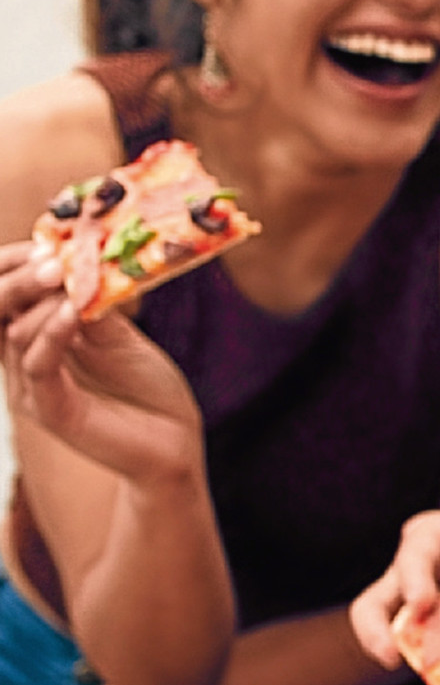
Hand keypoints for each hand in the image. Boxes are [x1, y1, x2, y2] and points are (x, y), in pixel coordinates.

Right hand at [0, 243, 205, 488]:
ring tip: (66, 276)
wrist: (176, 441)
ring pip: (14, 334)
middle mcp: (24, 363)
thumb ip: (93, 305)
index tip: (42, 243)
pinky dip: (53, 334)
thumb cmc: (147, 387)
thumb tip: (74, 261)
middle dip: (14, 280)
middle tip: (47, 258)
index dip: (11, 268)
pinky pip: (40, 366)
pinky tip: (73, 312)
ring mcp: (33, 389)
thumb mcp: (120, 336)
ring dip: (39, 301)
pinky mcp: (52, 411)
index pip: (2, 299)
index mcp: (35, 340)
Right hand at [348, 508, 439, 666]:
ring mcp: (420, 607)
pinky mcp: (436, 634)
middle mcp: (416, 572)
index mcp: (435, 537)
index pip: (414, 553)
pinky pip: (431, 657)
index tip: (422, 606)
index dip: (413, 580)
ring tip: (431, 679)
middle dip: (375, 631)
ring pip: (391, 637)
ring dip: (411, 660)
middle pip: (373, 603)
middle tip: (392, 657)